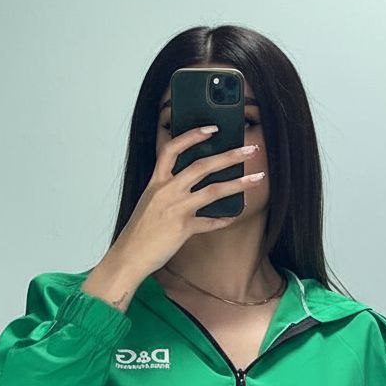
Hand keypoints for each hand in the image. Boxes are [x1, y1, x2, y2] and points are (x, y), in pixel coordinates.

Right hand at [110, 124, 265, 279]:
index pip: (173, 149)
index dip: (192, 136)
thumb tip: (191, 183)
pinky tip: (234, 217)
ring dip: (239, 183)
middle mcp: (167, 191)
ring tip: (257, 178)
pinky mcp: (183, 229)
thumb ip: (167, 190)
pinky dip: (224, 220)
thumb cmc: (139, 231)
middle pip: (202, 166)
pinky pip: (211, 222)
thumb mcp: (150, 202)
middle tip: (250, 149)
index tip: (212, 129)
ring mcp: (176, 209)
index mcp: (157, 182)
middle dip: (230, 156)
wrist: (128, 256)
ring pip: (214, 191)